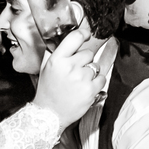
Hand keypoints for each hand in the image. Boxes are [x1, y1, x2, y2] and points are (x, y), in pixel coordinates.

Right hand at [31, 6, 107, 128]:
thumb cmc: (48, 91)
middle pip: (88, 53)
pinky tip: (85, 88)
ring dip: (90, 73)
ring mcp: (81, 78)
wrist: (50, 114)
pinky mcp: (90, 90)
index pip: (75, 38)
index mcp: (57, 59)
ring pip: (95, 67)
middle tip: (75, 72)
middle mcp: (69, 67)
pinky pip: (101, 78)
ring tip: (78, 82)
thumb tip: (71, 39)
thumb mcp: (47, 68)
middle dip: (84, 61)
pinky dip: (96, 82)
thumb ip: (58, 53)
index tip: (87, 35)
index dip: (84, 34)